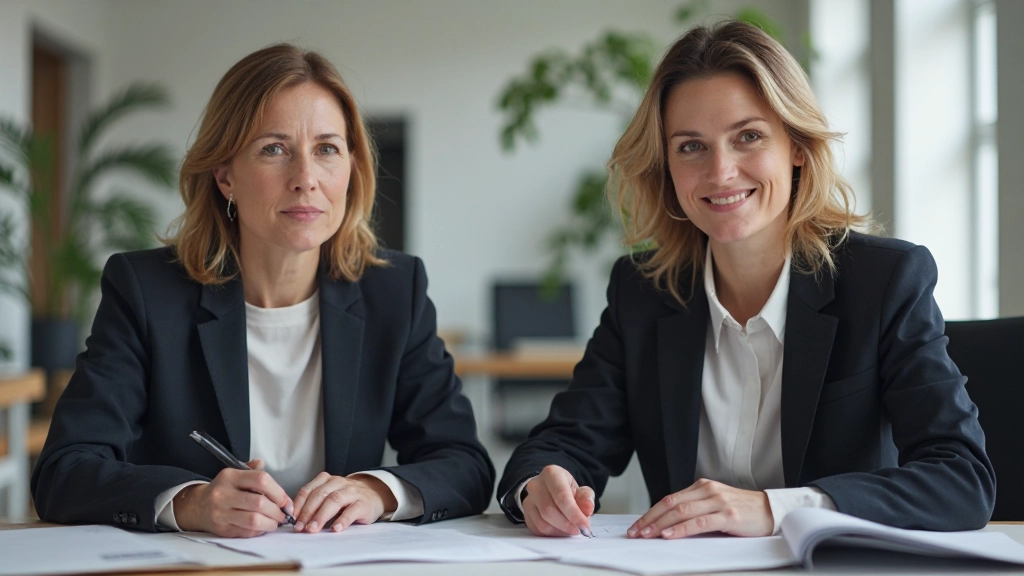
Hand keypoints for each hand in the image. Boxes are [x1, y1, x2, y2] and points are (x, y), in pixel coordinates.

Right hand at [176, 459, 292, 537]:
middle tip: (284, 514)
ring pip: (254, 520)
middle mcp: (223, 494)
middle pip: (259, 503)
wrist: (198, 506)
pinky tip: (263, 527)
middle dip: (277, 511)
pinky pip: (247, 532)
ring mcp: (221, 513)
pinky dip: (260, 531)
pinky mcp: (222, 529)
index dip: (278, 492)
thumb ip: (252, 470)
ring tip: (276, 522)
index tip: (286, 501)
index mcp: (230, 476)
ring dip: (271, 523)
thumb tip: (263, 463)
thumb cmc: (224, 489)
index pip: (261, 480)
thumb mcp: (235, 474)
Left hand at [292, 472, 397, 532]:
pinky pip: (352, 510)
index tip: (291, 519)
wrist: (374, 494)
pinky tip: (335, 529)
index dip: (298, 505)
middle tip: (300, 528)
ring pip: (334, 500)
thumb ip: (314, 504)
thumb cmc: (346, 499)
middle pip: (320, 495)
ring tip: (313, 529)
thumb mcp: (329, 496)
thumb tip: (295, 520)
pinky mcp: (363, 503)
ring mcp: (352, 492)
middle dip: (307, 512)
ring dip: (321, 516)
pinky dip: (343, 520)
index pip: (308, 490)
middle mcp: (338, 483)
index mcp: (326, 480)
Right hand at [521, 465, 594, 536]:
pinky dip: (551, 533)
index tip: (585, 526)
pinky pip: (537, 529)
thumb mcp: (581, 490)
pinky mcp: (526, 513)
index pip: (562, 497)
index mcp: (552, 474)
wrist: (550, 489)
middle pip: (549, 511)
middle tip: (579, 530)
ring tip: (571, 529)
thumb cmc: (567, 490)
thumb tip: (588, 508)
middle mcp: (536, 485)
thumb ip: (586, 498)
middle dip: (566, 525)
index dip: (574, 514)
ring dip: (559, 531)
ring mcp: (528, 499)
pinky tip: (560, 530)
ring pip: (542, 522)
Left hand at [627, 478, 772, 538]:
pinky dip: (682, 529)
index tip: (638, 525)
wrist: (771, 510)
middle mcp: (708, 491)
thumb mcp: (715, 504)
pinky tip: (670, 535)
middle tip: (636, 532)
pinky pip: (700, 522)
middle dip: (650, 519)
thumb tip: (668, 524)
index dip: (650, 513)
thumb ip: (695, 509)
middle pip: (671, 504)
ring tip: (647, 534)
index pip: (669, 499)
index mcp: (702, 487)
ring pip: (682, 511)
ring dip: (661, 524)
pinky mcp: (728, 515)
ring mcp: (718, 502)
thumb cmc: (742, 510)